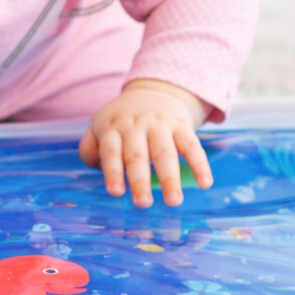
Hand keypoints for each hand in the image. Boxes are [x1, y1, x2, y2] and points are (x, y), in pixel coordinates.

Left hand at [79, 79, 212, 207]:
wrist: (156, 90)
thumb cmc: (123, 120)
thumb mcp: (100, 126)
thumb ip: (90, 148)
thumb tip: (98, 169)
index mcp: (113, 128)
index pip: (111, 152)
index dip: (113, 172)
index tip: (116, 192)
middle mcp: (136, 126)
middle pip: (137, 155)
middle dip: (140, 180)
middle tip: (143, 203)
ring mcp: (160, 125)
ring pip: (165, 152)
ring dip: (170, 178)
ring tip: (174, 201)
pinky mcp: (182, 126)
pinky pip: (192, 145)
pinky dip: (200, 164)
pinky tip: (205, 183)